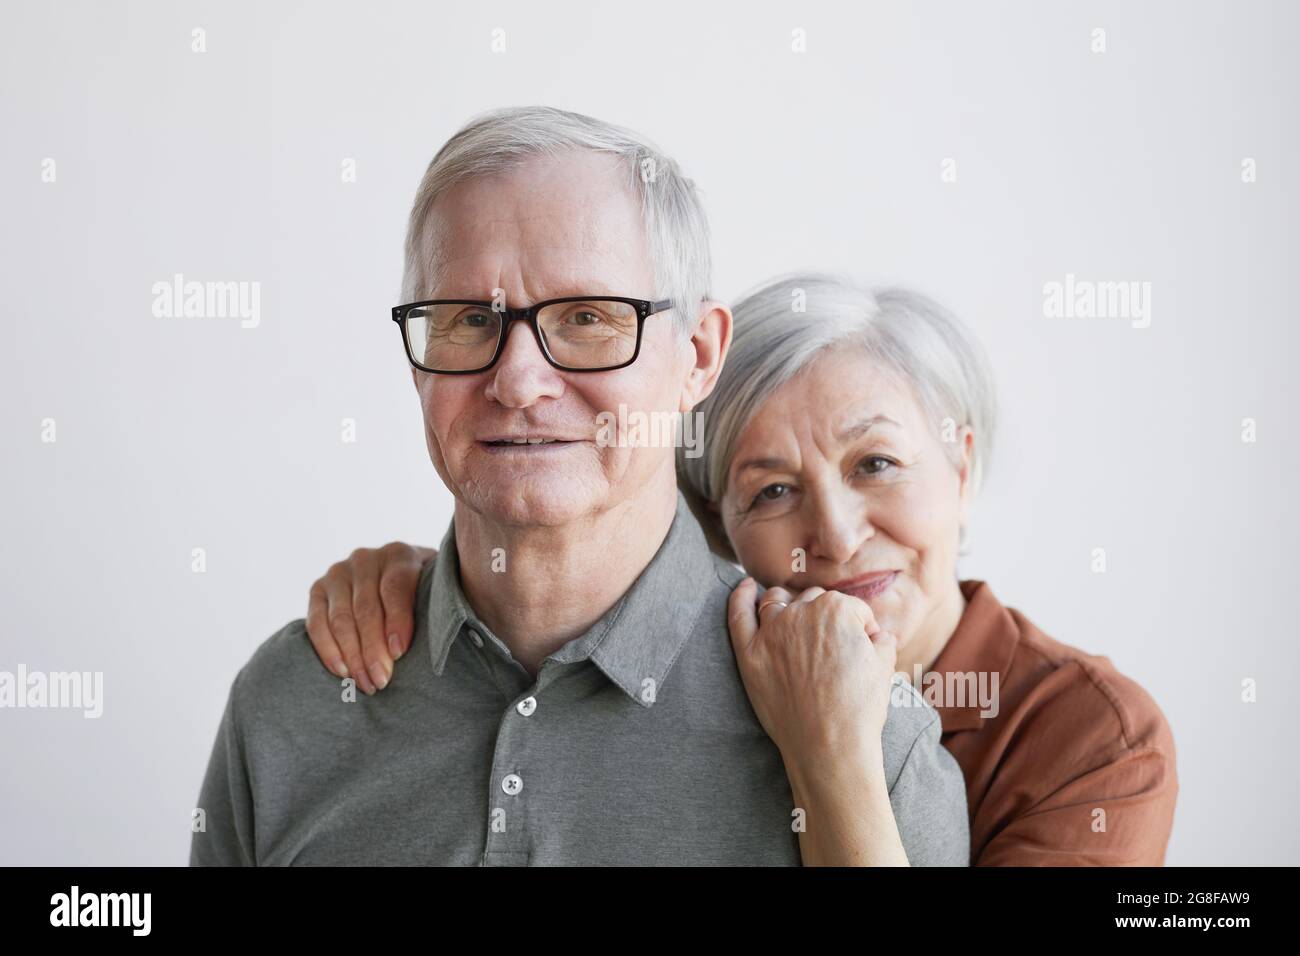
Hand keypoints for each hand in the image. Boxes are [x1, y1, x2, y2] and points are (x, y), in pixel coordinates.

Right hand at [305, 542, 436, 693]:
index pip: (396, 587)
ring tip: (365, 682)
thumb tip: (454, 634)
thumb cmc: (422, 592)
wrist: (393, 576)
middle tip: (381, 680)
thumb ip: (440, 602)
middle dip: (373, 649)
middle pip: (366, 608)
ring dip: (352, 655)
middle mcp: (366, 559)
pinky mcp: (318, 589)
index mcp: (400, 555)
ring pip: (341, 618)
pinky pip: (316, 622)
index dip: (397, 621)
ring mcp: (338, 572)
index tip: (399, 652)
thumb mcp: (436, 590)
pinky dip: (327, 649)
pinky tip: (342, 671)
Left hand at [727, 579, 898, 767]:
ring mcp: (772, 631)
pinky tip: (744, 586)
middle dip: (825, 617)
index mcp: (837, 608)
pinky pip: (739, 614)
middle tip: (832, 647)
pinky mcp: (750, 653)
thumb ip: (882, 641)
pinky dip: (740, 596)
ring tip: (795, 620)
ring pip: (777, 600)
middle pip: (813, 601)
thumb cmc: (859, 709)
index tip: (864, 648)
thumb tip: (879, 635)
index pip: (851, 608)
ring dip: (787, 603)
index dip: (861, 628)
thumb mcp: (884, 668)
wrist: (829, 746)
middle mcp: (801, 613)